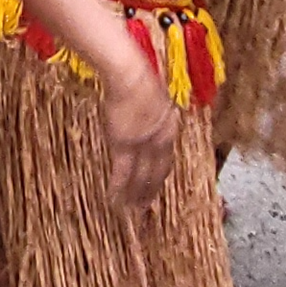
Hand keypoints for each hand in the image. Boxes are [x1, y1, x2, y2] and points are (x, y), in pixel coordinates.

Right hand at [96, 63, 175, 206]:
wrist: (130, 77)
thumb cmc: (139, 79)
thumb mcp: (155, 98)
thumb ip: (155, 113)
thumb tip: (151, 116)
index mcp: (170, 130)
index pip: (166, 161)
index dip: (160, 177)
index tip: (155, 188)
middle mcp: (161, 142)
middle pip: (157, 173)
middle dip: (151, 191)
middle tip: (145, 208)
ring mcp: (143, 145)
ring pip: (142, 177)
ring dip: (137, 194)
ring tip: (132, 209)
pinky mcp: (125, 145)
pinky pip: (123, 172)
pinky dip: (119, 187)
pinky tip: (115, 198)